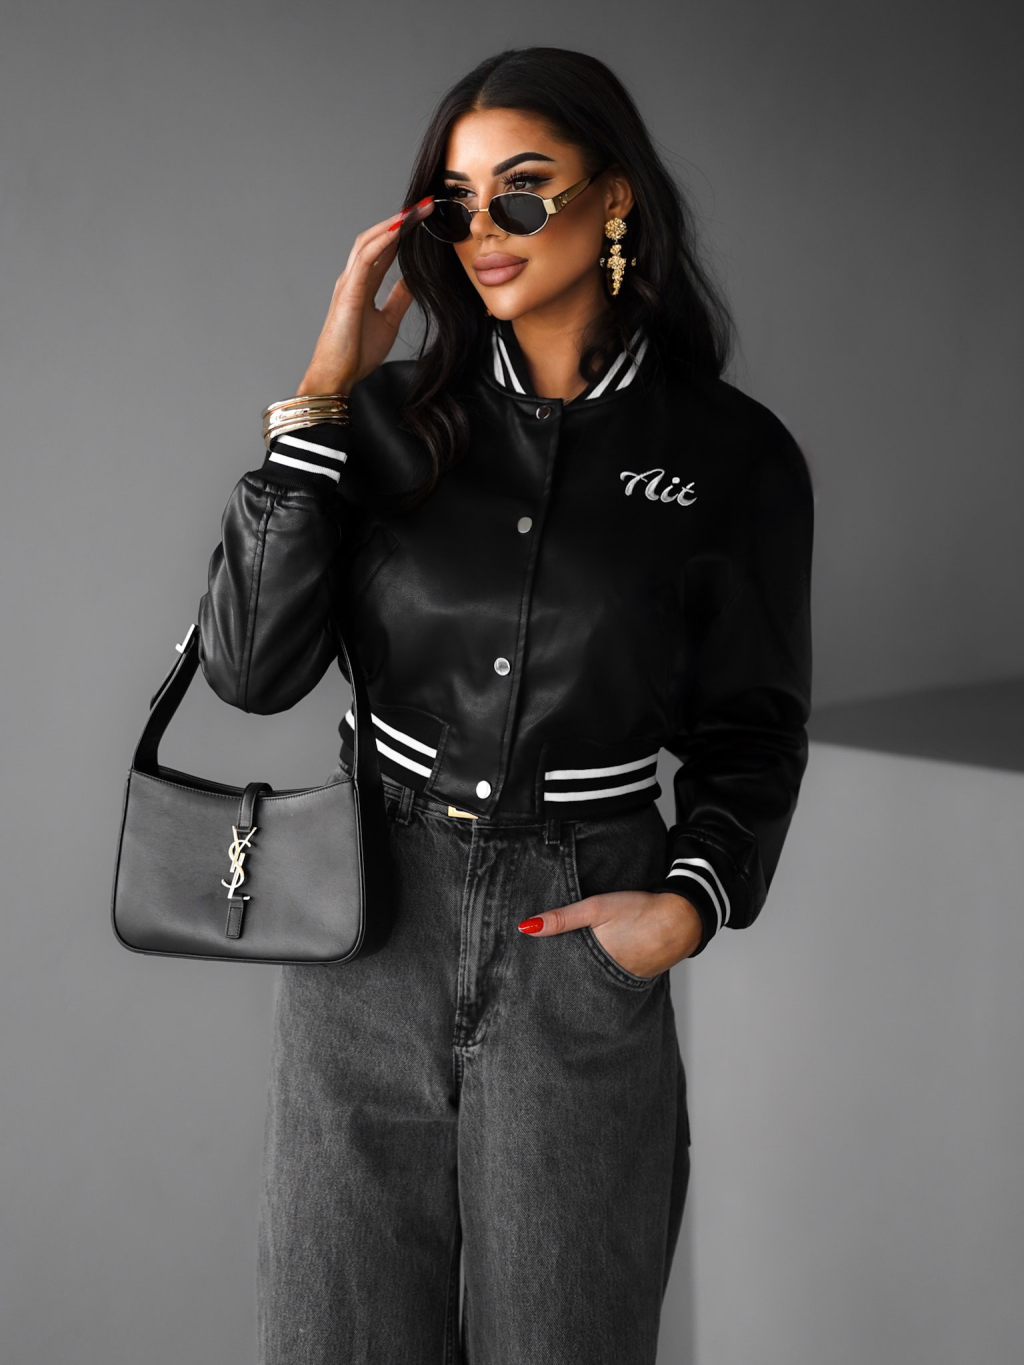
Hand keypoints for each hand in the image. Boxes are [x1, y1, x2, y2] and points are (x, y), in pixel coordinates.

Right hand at [295, 197, 435, 395]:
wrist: (337, 375)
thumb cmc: (356, 353)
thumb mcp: (388, 322)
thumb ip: (398, 299)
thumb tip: (413, 282)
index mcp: (363, 284)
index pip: (385, 250)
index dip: (404, 232)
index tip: (425, 219)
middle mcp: (354, 278)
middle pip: (377, 238)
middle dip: (401, 220)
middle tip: (425, 205)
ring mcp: (349, 283)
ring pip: (369, 242)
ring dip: (393, 224)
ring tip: (416, 211)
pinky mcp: (348, 293)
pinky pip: (365, 260)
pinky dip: (381, 242)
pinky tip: (398, 231)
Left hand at [518, 891, 703, 977]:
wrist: (682, 919)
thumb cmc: (640, 911)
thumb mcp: (596, 908)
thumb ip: (562, 918)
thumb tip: (526, 927)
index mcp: (593, 962)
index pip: (559, 975)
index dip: (542, 974)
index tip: (522, 974)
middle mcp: (605, 978)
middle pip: (572, 983)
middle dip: (556, 981)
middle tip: (534, 980)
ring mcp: (620, 980)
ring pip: (589, 983)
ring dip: (576, 979)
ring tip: (557, 977)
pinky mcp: (632, 977)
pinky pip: (607, 980)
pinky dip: (597, 975)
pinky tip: (590, 967)